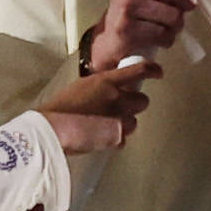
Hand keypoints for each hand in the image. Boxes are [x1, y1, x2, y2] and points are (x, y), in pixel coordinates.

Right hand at [23, 61, 147, 153]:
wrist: (52, 128)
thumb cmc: (60, 107)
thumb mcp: (82, 86)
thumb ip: (101, 86)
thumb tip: (112, 89)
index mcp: (106, 81)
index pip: (138, 70)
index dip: (152, 70)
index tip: (158, 72)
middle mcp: (116, 97)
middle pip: (143, 101)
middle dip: (134, 105)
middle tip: (121, 109)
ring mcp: (118, 118)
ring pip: (134, 122)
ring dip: (124, 124)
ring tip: (105, 125)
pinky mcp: (116, 137)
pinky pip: (123, 139)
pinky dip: (115, 139)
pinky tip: (100, 136)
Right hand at [100, 0, 204, 67]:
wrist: (111, 34)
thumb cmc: (138, 4)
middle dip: (186, 3)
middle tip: (178, 5)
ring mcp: (127, 4)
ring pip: (175, 16)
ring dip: (175, 23)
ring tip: (163, 21)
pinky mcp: (127, 28)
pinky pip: (165, 35)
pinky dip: (166, 38)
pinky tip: (155, 33)